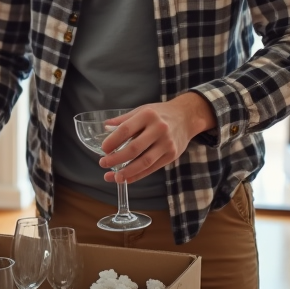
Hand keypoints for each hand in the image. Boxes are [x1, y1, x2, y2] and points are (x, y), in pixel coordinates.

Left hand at [99, 92, 216, 183]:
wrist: (186, 117)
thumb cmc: (160, 113)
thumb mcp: (142, 110)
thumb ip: (124, 120)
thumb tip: (105, 127)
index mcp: (148, 115)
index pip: (125, 130)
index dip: (112, 141)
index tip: (103, 149)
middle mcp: (159, 129)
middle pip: (134, 148)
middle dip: (116, 159)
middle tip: (103, 163)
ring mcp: (167, 143)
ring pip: (144, 162)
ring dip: (127, 172)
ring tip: (114, 177)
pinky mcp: (171, 155)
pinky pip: (152, 168)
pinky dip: (138, 175)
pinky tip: (126, 178)